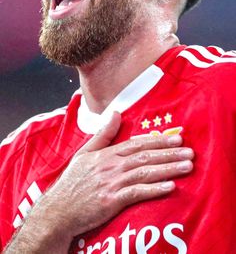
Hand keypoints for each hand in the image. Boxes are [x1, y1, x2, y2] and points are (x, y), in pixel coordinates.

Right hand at [5, 112, 192, 253]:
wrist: (58, 210)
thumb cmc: (72, 183)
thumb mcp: (84, 153)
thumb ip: (103, 134)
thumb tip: (116, 113)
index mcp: (107, 154)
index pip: (137, 143)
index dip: (158, 140)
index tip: (177, 137)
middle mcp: (112, 166)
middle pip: (145, 156)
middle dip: (169, 152)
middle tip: (189, 151)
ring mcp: (112, 183)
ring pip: (145, 172)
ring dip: (168, 168)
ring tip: (187, 166)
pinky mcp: (111, 201)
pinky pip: (137, 193)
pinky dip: (154, 189)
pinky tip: (170, 187)